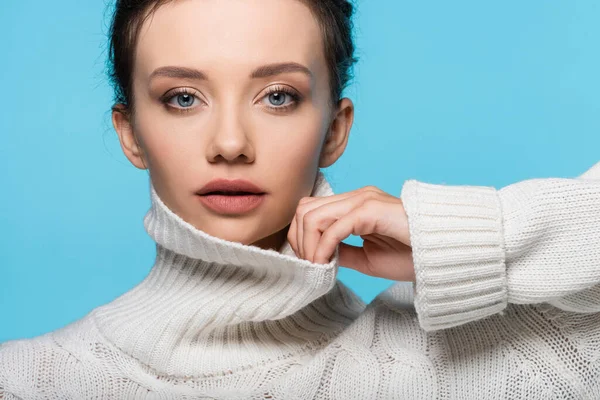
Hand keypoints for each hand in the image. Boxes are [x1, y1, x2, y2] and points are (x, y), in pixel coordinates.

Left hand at [287, 185, 415, 281]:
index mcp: (355, 205)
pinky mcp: (371, 211)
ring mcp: (364, 200)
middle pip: (304, 208)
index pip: (310, 209)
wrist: (444, 255)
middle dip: (299, 240)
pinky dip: (323, 248)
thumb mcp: (367, 258)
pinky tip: (327, 264)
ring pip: (313, 215)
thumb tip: (318, 256)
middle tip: (309, 266)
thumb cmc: (412, 256)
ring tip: (317, 267)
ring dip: (309, 245)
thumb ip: (342, 253)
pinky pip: (334, 228)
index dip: (301, 237)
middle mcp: (356, 197)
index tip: (309, 263)